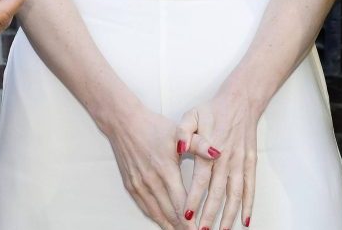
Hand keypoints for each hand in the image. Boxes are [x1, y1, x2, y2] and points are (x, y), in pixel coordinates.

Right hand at [98, 103, 191, 229]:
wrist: (124, 122)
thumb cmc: (152, 126)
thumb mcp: (178, 132)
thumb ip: (199, 144)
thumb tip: (218, 153)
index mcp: (166, 169)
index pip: (181, 203)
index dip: (192, 220)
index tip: (201, 228)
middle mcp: (152, 181)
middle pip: (170, 213)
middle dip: (184, 227)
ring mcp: (139, 185)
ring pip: (157, 213)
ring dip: (170, 225)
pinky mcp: (131, 186)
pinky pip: (145, 208)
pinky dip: (156, 218)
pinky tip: (165, 223)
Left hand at [178, 88, 263, 229]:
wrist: (241, 101)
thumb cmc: (213, 109)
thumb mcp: (191, 115)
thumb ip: (182, 132)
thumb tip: (178, 147)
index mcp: (209, 149)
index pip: (200, 180)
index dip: (194, 199)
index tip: (187, 216)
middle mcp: (226, 159)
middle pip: (218, 192)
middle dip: (210, 214)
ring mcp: (240, 162)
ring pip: (235, 194)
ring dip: (229, 215)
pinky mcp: (250, 163)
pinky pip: (250, 187)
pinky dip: (248, 204)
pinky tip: (245, 220)